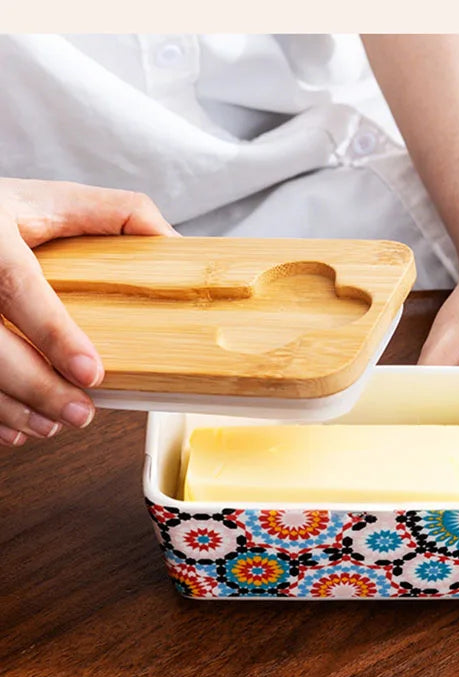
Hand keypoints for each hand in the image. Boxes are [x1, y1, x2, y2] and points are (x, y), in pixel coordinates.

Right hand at [0, 178, 174, 446]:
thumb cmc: (5, 211)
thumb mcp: (55, 199)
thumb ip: (117, 213)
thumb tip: (174, 243)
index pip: (18, 286)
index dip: (54, 334)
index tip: (92, 372)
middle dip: (37, 387)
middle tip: (82, 413)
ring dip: (12, 407)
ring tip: (53, 424)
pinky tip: (16, 427)